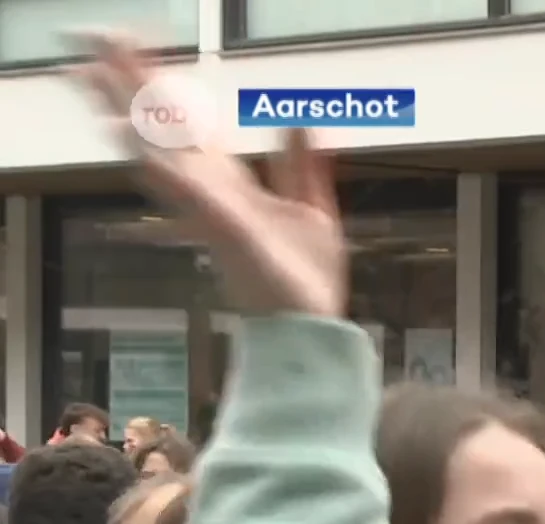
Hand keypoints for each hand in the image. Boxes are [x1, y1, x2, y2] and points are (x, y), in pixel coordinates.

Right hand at [75, 34, 344, 317]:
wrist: (312, 325)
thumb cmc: (304, 278)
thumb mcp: (312, 209)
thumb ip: (301, 166)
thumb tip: (298, 120)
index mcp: (233, 188)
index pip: (191, 130)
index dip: (164, 91)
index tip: (136, 52)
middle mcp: (216, 196)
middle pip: (167, 132)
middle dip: (134, 89)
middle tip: (98, 43)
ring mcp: (216, 214)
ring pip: (166, 158)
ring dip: (134, 122)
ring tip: (100, 82)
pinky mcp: (229, 233)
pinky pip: (195, 201)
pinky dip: (171, 178)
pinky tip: (150, 155)